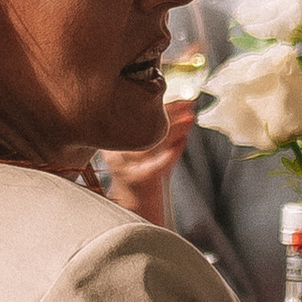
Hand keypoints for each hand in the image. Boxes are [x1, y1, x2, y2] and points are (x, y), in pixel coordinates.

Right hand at [101, 94, 194, 225]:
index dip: (148, 101)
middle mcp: (115, 154)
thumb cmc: (140, 177)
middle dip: (165, 111)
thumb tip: (179, 105)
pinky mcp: (141, 182)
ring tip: (190, 116)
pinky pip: (159, 164)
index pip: (127, 115)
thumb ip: (152, 130)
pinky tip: (184, 140)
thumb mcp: (140, 151)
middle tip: (186, 101)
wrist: (134, 211)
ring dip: (173, 127)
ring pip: (151, 141)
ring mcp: (126, 168)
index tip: (163, 89)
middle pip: (139, 125)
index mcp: (111, 143)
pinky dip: (173, 151)